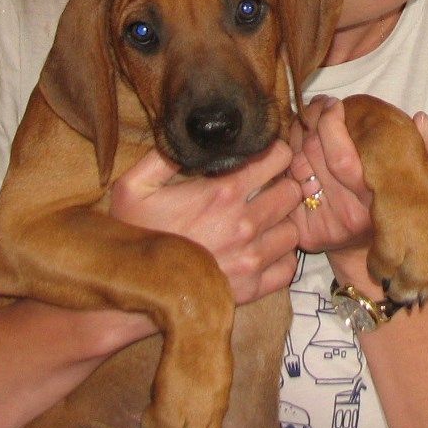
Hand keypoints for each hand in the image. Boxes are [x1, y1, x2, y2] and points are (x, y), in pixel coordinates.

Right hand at [109, 143, 301, 304]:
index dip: (274, 153)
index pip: (277, 158)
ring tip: (264, 221)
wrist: (135, 290)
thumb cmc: (135, 235)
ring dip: (281, 223)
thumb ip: (163, 156)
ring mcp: (251, 258)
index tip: (264, 157)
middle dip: (282, 185)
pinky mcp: (252, 288)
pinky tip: (262, 250)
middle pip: (293, 193)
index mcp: (223, 193)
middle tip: (267, 188)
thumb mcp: (134, 186)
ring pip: (293, 231)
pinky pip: (288, 268)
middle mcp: (245, 224)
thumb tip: (190, 137)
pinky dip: (280, 258)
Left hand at [289, 96, 427, 255]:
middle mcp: (347, 214)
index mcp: (376, 200)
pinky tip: (297, 146)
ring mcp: (323, 224)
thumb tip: (423, 120)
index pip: (342, 158)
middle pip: (313, 155)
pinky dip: (287, 160)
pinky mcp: (304, 232)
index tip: (335, 105)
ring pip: (296, 164)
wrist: (368, 254)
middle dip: (311, 122)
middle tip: (319, 106)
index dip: (331, 126)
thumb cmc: (394, 208)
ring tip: (308, 121)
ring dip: (297, 135)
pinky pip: (286, 184)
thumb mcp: (422, 182)